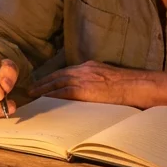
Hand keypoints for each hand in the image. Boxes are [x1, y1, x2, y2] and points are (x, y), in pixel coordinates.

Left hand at [29, 61, 144, 106]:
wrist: (136, 85)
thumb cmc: (128, 84)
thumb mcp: (109, 76)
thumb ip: (97, 80)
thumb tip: (92, 89)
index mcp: (89, 66)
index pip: (66, 71)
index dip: (53, 77)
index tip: (43, 81)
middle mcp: (83, 70)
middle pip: (57, 75)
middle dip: (43, 81)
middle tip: (30, 87)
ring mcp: (82, 79)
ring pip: (56, 82)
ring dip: (42, 88)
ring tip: (32, 94)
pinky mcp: (83, 90)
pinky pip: (62, 92)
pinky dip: (51, 95)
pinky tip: (43, 99)